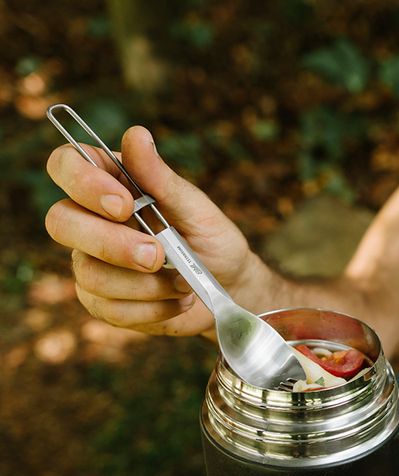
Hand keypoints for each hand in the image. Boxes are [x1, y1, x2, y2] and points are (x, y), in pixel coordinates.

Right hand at [45, 126, 257, 335]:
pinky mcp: (103, 302)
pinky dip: (152, 308)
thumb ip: (161, 179)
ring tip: (184, 282)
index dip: (83, 182)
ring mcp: (92, 263)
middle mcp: (91, 221)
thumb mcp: (196, 208)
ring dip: (146, 284)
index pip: (65, 165)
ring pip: (90, 274)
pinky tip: (177, 300)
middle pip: (61, 223)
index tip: (124, 204)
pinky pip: (109, 309)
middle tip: (158, 255)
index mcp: (109, 184)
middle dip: (111, 244)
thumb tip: (136, 135)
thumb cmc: (212, 240)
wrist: (229, 288)